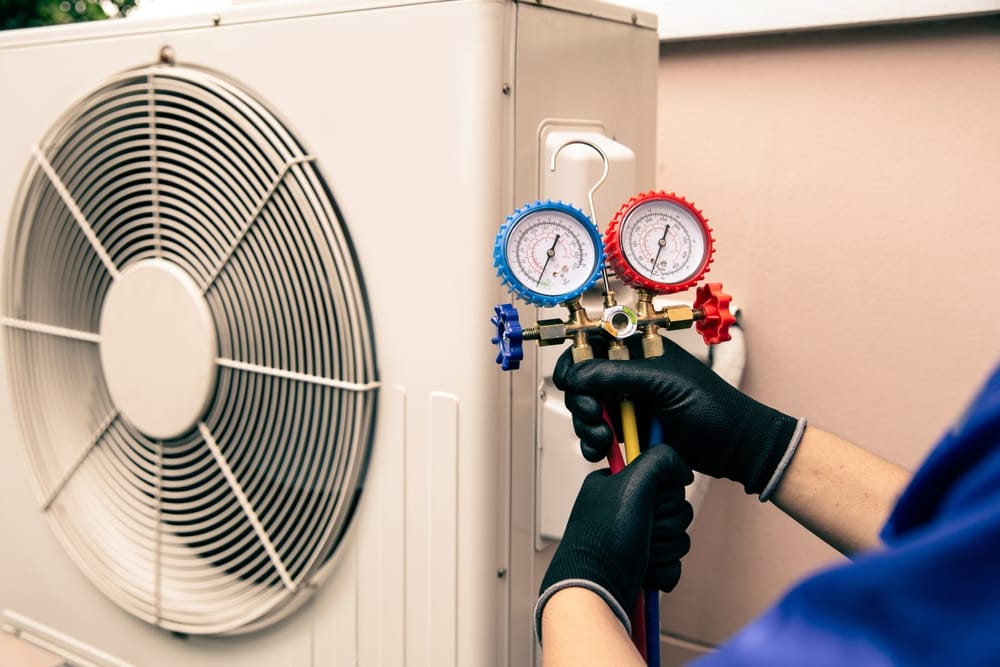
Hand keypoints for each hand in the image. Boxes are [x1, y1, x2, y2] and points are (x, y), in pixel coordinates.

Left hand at [536, 444, 693, 638]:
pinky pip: (673, 562)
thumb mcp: (632, 481)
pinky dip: (664, 569)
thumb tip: (683, 471)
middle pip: (675, 508)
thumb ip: (661, 460)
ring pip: (677, 537)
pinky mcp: (643, 565)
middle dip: (666, 523)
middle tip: (645, 528)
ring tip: (641, 553)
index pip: (662, 477)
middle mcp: (624, 509)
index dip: (665, 492)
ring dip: (665, 547)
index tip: (652, 498)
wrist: (596, 588)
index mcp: (617, 484)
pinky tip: (646, 572)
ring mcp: (634, 538)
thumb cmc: (605, 536)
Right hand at [552, 335, 802, 495]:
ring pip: (586, 411)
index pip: (591, 347)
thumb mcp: (663, 384)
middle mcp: (628, 374)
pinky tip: (603, 454)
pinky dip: (594, 445)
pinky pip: (598, 435)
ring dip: (586, 428)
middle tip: (594, 419)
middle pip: (582, 382)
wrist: (736, 447)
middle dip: (581, 403)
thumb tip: (577, 375)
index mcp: (637, 351)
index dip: (575, 364)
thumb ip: (617, 375)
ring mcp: (628, 403)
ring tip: (603, 443)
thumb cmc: (712, 406)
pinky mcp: (629, 430)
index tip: (571, 385)